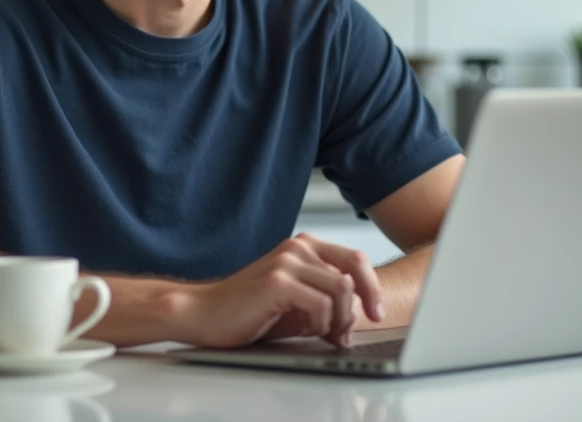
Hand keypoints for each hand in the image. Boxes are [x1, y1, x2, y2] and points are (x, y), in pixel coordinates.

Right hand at [182, 233, 384, 349]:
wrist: (205, 314)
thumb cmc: (248, 310)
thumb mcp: (296, 302)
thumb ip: (325, 299)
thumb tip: (357, 315)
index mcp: (303, 247)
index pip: (354, 258)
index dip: (372, 286)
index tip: (376, 312)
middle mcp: (297, 248)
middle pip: (354, 268)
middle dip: (365, 301)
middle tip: (361, 326)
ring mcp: (287, 262)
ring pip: (341, 288)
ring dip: (340, 318)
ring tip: (326, 335)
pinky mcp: (278, 281)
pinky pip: (322, 303)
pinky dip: (321, 323)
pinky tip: (307, 331)